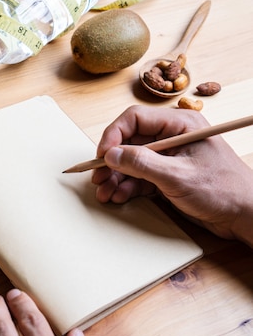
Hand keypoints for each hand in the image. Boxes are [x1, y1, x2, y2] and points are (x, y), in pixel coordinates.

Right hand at [92, 105, 252, 245]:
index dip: (113, 136)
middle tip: (98, 178)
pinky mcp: (168, 175)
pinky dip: (127, 186)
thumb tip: (111, 154)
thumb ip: (142, 163)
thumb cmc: (225, 191)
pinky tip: (119, 196)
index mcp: (179, 125)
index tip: (102, 156)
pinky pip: (139, 176)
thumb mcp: (178, 177)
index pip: (134, 119)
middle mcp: (172, 137)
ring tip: (105, 193)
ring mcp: (169, 156)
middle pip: (129, 141)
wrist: (246, 216)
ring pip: (131, 161)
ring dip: (116, 177)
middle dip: (111, 162)